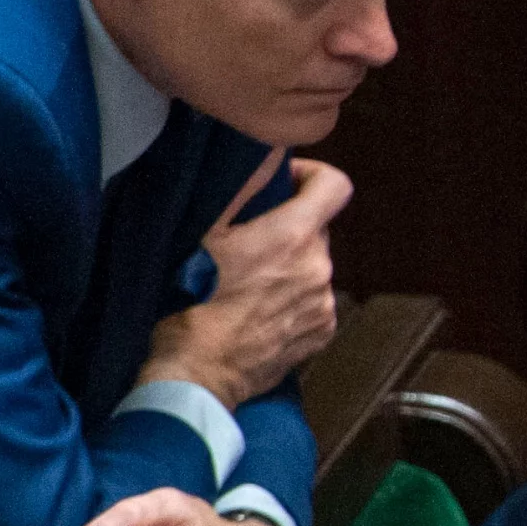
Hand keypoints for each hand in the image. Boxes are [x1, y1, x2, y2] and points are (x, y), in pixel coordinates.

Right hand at [138, 151, 350, 407]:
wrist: (198, 370)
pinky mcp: (322, 331)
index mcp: (294, 237)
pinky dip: (294, 298)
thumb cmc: (191, 300)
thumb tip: (270, 155)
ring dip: (289, 266)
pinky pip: (315, 300)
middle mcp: (320, 268)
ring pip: (313, 266)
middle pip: (317, 229)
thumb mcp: (203, 234)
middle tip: (248, 240)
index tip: (288, 183)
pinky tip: (259, 309)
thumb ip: (243, 188)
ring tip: (248, 281)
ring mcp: (324, 302)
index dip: (313, 177)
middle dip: (288, 227)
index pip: (336, 186)